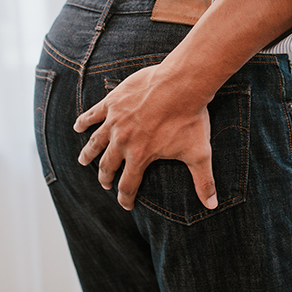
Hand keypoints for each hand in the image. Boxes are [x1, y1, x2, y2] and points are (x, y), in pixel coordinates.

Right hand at [74, 64, 217, 210]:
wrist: (182, 85)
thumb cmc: (190, 119)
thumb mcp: (199, 154)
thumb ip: (204, 182)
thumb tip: (213, 206)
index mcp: (140, 156)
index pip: (128, 185)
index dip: (126, 198)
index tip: (126, 205)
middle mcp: (122, 141)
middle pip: (108, 165)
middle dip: (105, 178)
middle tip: (105, 184)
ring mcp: (115, 121)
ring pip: (96, 142)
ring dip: (89, 153)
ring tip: (84, 161)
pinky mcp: (113, 102)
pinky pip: (93, 114)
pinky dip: (84, 121)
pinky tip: (78, 127)